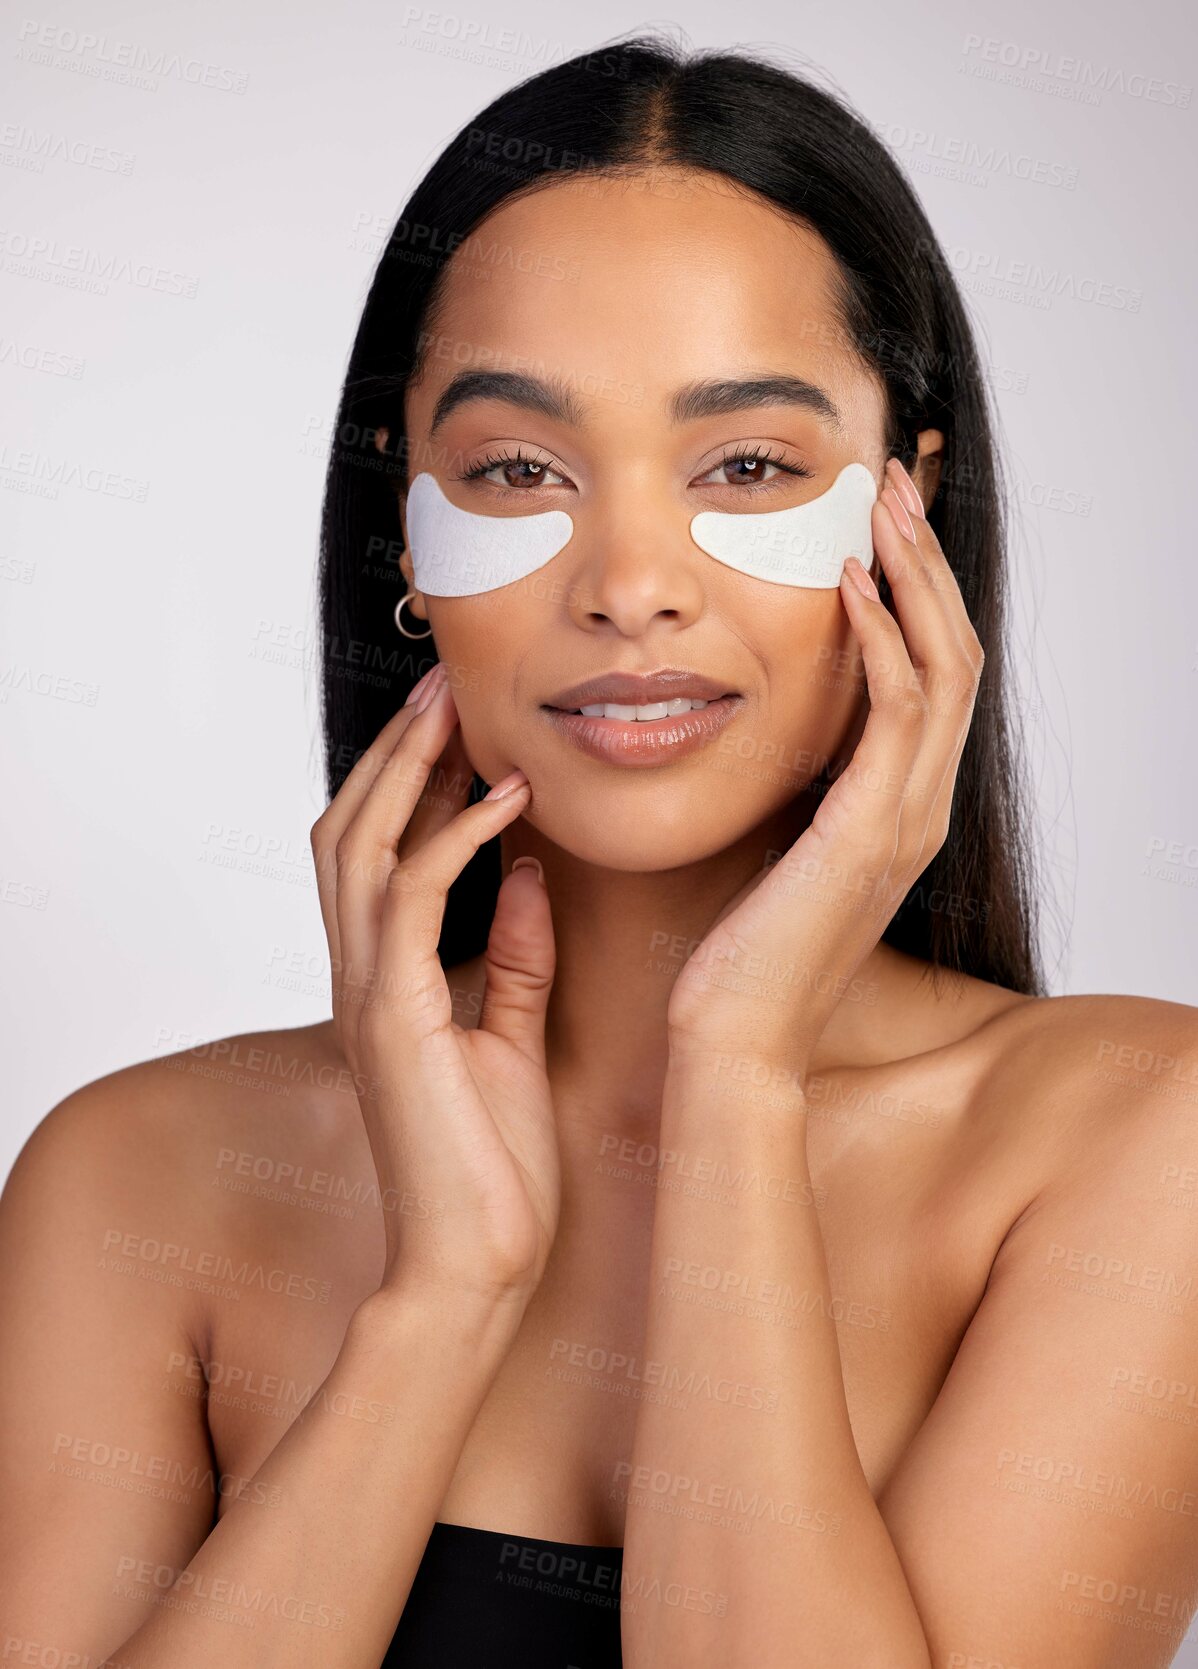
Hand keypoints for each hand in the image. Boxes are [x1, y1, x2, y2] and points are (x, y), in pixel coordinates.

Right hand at [310, 662, 559, 1306]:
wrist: (478, 1267)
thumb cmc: (495, 1170)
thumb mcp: (513, 1040)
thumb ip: (514, 958)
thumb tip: (528, 871)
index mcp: (383, 984)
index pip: (373, 855)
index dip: (406, 782)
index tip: (459, 723)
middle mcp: (360, 978)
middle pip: (348, 829)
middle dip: (395, 749)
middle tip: (446, 684)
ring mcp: (367, 994)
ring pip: (358, 845)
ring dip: (408, 768)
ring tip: (459, 707)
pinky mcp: (392, 1015)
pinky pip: (408, 896)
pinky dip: (453, 836)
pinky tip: (504, 800)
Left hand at [666, 457, 984, 1078]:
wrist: (735, 1037)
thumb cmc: (739, 952)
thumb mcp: (776, 851)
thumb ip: (797, 793)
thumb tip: (772, 733)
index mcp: (898, 811)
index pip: (933, 680)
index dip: (918, 596)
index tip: (878, 527)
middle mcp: (918, 810)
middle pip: (956, 656)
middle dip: (926, 564)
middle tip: (891, 487)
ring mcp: (906, 822)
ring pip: (944, 669)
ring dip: (914, 579)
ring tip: (879, 507)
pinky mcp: (871, 832)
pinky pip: (897, 713)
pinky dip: (880, 640)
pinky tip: (849, 588)